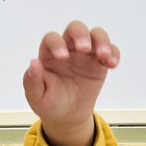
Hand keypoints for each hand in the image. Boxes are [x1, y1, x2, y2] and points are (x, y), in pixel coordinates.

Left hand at [23, 20, 119, 145]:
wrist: (67, 116)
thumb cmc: (48, 103)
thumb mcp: (36, 96)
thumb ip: (32, 81)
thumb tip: (33, 62)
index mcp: (49, 54)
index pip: (51, 39)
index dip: (56, 43)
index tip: (62, 57)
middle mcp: (68, 49)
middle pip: (75, 28)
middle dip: (81, 34)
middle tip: (84, 49)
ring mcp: (85, 54)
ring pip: (96, 34)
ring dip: (102, 40)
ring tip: (103, 56)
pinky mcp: (99, 63)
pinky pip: (110, 50)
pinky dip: (114, 53)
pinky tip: (112, 64)